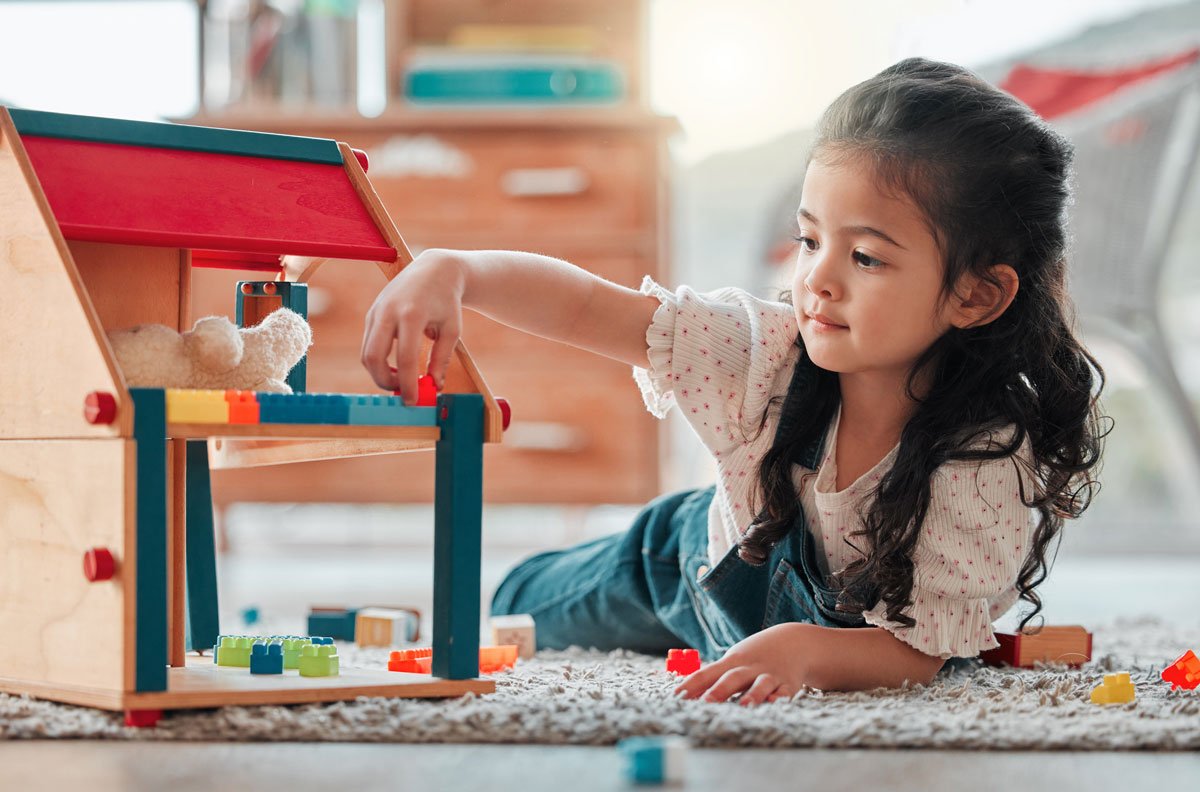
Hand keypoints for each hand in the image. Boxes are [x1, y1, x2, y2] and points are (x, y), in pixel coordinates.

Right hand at [361, 249, 467, 403]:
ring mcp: (376, 311)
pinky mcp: (371, 314)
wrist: (434, 269)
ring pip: (366, 353)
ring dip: (380, 373)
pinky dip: (378, 361)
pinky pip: (368, 344)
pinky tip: (396, 367)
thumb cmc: (447, 301)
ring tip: (402, 380)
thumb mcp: (452, 330)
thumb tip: (434, 386)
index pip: (404, 359)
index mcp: (412, 315)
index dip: (407, 384)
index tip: (413, 402)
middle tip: (402, 393)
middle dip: (384, 382)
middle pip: (373, 357)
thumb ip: (441, 359)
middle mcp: (388, 312)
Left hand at [673, 623, 815, 705]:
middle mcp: (749, 668)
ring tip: (744, 706)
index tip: (676, 696)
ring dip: (752, 694)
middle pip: (732, 678)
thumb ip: (711, 678)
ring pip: (760, 684)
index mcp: (731, 662)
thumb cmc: (753, 657)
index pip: (707, 673)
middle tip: (705, 702)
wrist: (792, 641)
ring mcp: (769, 675)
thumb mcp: (732, 661)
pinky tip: (775, 703)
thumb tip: (683, 694)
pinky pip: (784, 692)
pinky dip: (779, 697)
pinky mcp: (787, 684)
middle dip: (719, 690)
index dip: (692, 685)